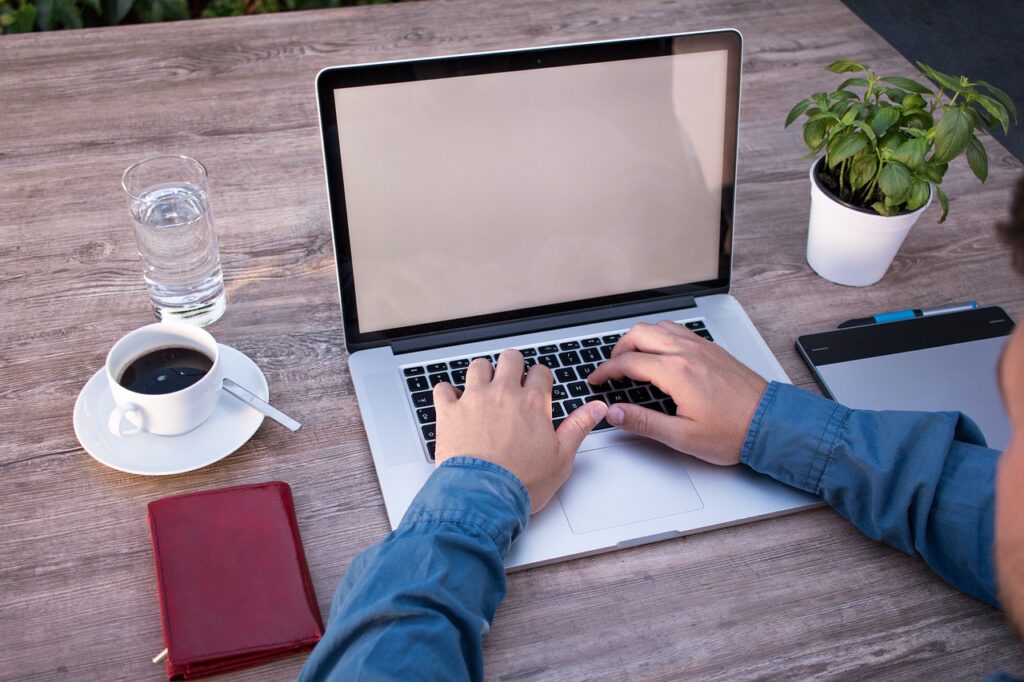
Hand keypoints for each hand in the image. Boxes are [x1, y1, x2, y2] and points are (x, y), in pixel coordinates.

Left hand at [434, 349, 608, 512]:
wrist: (484, 497)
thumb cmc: (522, 482)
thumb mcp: (562, 457)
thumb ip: (578, 426)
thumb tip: (596, 408)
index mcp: (532, 402)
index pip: (540, 373)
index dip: (540, 379)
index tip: (537, 388)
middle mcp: (503, 394)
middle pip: (510, 359)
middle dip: (513, 366)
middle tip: (511, 380)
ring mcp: (474, 400)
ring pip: (478, 366)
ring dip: (482, 374)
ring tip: (484, 388)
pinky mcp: (449, 412)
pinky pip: (443, 388)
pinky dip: (447, 392)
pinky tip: (453, 401)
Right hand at [587, 321, 766, 464]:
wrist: (771, 423)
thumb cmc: (734, 432)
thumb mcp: (682, 436)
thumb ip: (643, 422)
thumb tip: (615, 413)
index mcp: (677, 372)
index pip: (628, 362)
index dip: (605, 371)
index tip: (596, 380)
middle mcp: (688, 353)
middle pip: (640, 334)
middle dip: (618, 350)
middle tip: (611, 369)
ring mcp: (702, 347)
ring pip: (660, 327)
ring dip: (640, 339)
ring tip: (633, 359)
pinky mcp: (713, 349)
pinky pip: (679, 331)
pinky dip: (661, 337)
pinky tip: (661, 355)